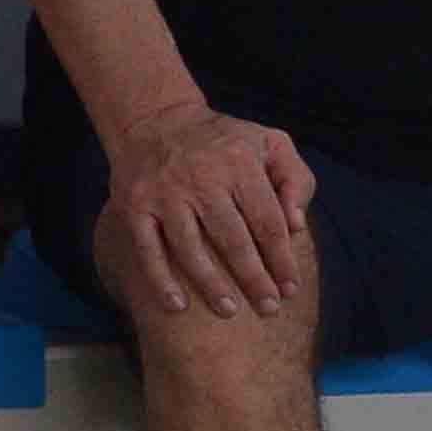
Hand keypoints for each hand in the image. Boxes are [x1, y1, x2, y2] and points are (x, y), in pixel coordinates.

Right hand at [104, 100, 316, 320]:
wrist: (157, 120)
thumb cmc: (224, 142)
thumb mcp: (270, 143)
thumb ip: (295, 178)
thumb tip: (296, 224)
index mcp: (239, 161)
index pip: (267, 220)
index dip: (281, 258)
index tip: (290, 288)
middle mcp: (202, 176)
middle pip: (232, 238)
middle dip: (253, 278)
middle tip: (268, 309)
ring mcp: (165, 192)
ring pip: (190, 247)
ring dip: (210, 284)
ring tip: (229, 311)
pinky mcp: (135, 205)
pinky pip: (148, 249)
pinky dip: (160, 279)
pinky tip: (177, 306)